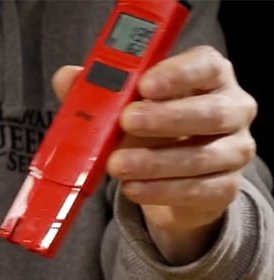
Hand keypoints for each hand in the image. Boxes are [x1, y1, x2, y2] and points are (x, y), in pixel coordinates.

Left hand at [53, 46, 256, 263]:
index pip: (206, 66)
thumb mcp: (122, 106)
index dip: (177, 74)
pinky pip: (198, 191)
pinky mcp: (226, 188)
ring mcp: (235, 151)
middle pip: (211, 113)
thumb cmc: (149, 129)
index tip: (144, 84)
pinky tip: (133, 189)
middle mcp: (233, 110)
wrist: (170, 180)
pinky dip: (161, 191)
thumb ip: (97, 90)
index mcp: (210, 78)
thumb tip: (65, 78)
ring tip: (116, 165)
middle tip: (126, 122)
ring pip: (202, 156)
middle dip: (165, 118)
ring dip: (155, 161)